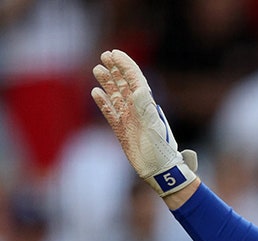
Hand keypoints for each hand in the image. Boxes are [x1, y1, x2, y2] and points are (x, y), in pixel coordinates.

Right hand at [90, 49, 197, 195]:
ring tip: (97, 68)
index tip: (115, 53)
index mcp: (147, 104)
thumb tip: (138, 88)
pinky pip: (110, 113)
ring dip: (107, 82)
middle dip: (116, 69)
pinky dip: (103, 102)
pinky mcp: (122, 131)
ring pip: (116, 96)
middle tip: (105, 54)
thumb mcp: (153, 125)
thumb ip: (145, 106)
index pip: (135, 79)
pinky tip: (95, 93)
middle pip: (124, 84)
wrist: (159, 170)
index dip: (126, 65)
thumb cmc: (160, 148)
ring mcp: (129, 119)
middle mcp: (137, 109)